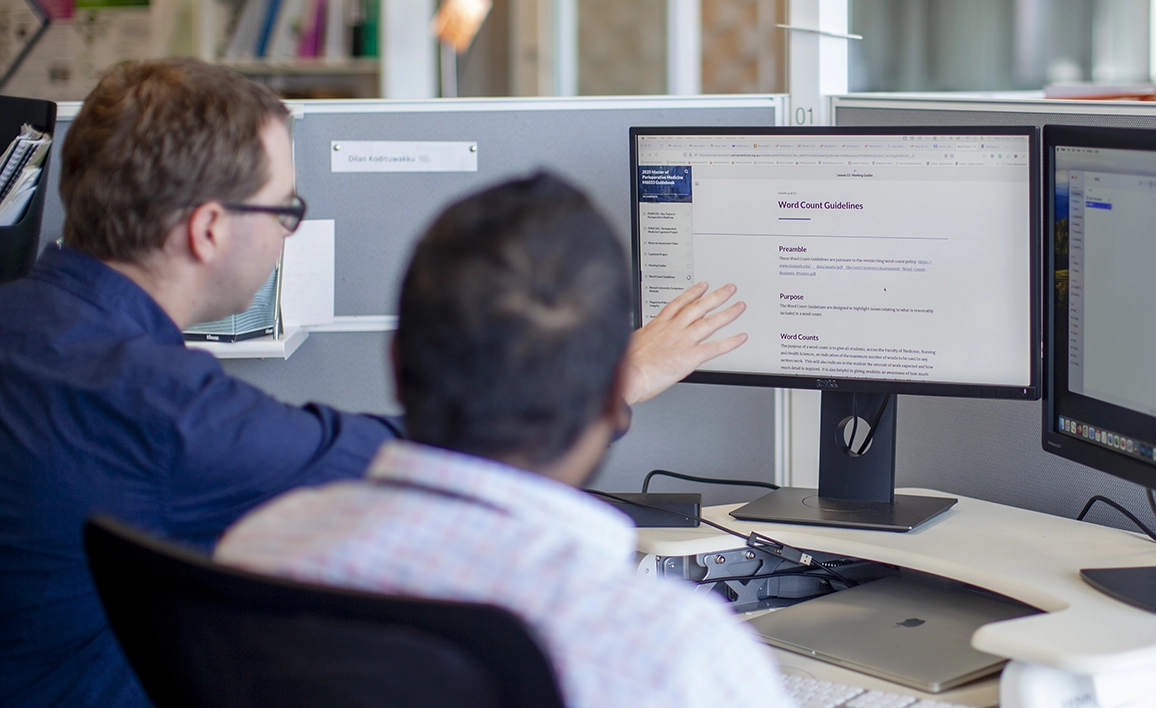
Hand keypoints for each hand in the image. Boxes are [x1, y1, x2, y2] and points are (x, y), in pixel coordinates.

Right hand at [621, 282, 747, 405]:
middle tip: (728, 289)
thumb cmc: (624, 365)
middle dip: (715, 296)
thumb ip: (642, 342)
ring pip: (710, 322)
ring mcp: (682, 341)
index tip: (702, 286)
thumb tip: (639, 345)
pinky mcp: (690, 356)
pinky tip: (741, 338)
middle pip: (698, 307)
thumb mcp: (628, 344)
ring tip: (739, 306)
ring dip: (727, 313)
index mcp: (657, 326)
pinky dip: (731, 342)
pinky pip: (715, 347)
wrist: (628, 375)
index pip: (679, 304)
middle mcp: (672, 329)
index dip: (692, 293)